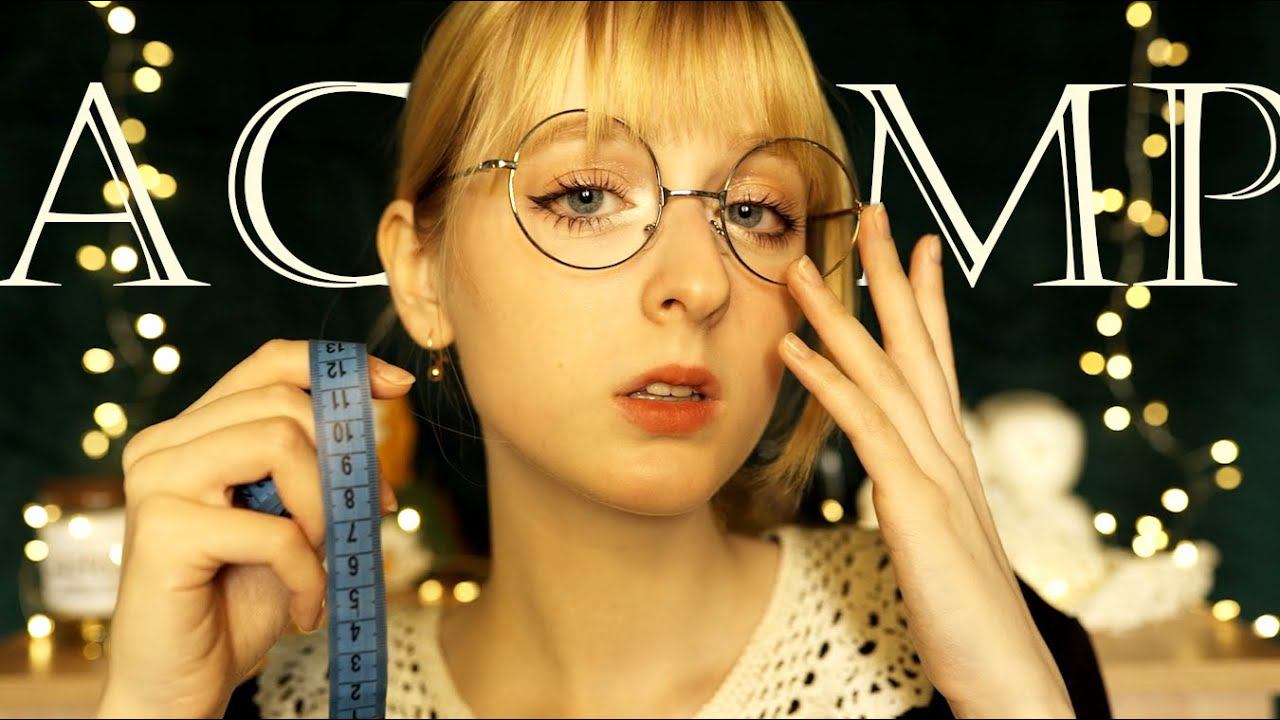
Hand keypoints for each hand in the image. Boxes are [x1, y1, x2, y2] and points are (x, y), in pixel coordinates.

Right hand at [97, 339, 412, 717]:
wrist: (183, 686)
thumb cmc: (240, 602)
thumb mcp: (294, 521)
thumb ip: (316, 467)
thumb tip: (377, 414)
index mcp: (192, 433)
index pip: (267, 363)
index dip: (337, 368)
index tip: (396, 388)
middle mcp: (163, 445)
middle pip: (284, 404)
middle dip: (345, 460)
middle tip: (367, 516)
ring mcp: (155, 483)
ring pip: (279, 444)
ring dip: (324, 511)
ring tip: (323, 562)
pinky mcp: (163, 533)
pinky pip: (275, 531)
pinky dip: (309, 575)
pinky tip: (306, 610)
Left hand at [776, 205, 1074, 718]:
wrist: (1004, 670)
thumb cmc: (967, 614)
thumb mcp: (940, 540)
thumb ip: (922, 498)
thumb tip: (901, 479)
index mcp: (954, 456)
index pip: (938, 361)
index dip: (927, 301)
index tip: (917, 248)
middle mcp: (948, 449)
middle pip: (917, 344)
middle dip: (891, 276)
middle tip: (871, 211)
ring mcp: (934, 471)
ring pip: (883, 372)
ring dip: (838, 313)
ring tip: (798, 267)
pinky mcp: (914, 502)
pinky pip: (862, 426)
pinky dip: (826, 380)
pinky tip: (791, 347)